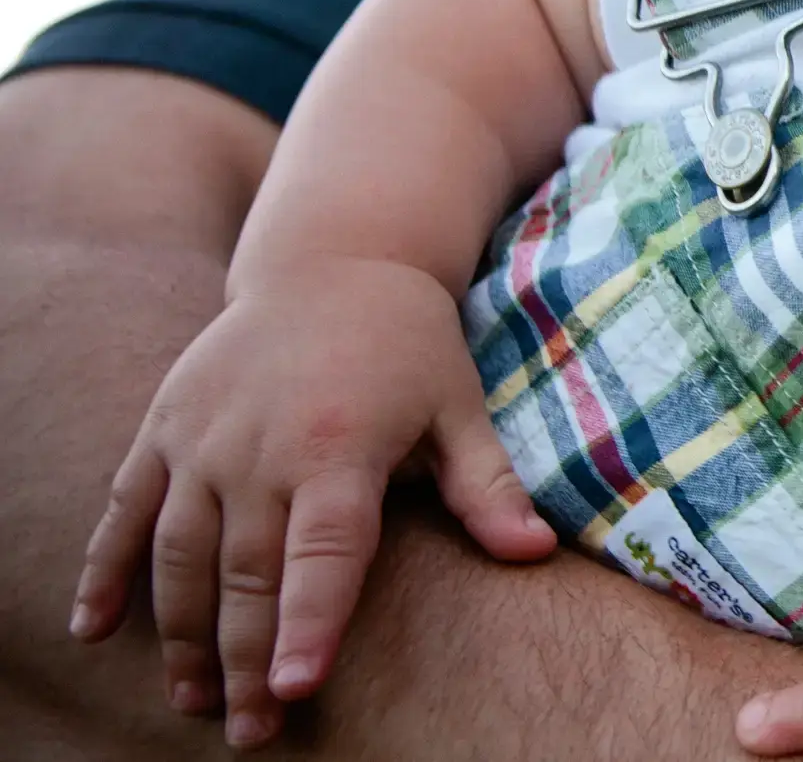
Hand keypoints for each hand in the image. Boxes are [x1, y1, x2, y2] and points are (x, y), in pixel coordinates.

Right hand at [67, 254, 554, 747]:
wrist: (333, 259)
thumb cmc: (407, 343)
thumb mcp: (458, 405)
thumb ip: (487, 486)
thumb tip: (537, 552)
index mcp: (338, 445)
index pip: (322, 551)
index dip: (309, 620)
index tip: (294, 687)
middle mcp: (259, 449)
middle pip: (247, 573)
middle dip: (247, 657)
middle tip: (252, 730)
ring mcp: (202, 441)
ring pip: (179, 556)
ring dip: (181, 635)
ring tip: (195, 702)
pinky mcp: (162, 431)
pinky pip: (123, 511)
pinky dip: (103, 572)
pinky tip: (94, 633)